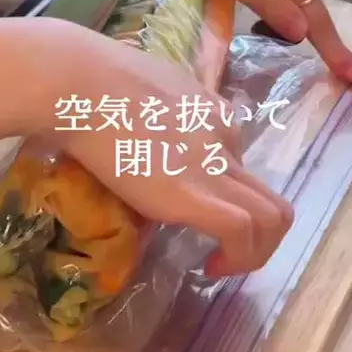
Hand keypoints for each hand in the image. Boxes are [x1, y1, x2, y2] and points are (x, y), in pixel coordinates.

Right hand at [38, 19, 293, 276]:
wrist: (77, 86)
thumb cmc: (91, 84)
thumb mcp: (139, 93)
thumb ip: (156, 115)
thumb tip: (143, 137)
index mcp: (211, 113)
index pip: (236, 158)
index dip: (223, 190)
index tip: (194, 206)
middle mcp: (225, 139)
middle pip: (270, 196)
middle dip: (259, 232)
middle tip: (224, 248)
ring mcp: (216, 167)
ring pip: (274, 218)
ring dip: (256, 251)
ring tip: (220, 263)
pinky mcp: (197, 194)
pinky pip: (243, 233)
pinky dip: (238, 258)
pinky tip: (209, 267)